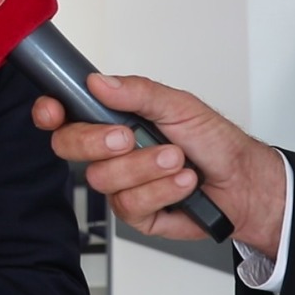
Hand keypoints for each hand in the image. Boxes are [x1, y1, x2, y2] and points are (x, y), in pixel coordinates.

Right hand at [32, 73, 286, 256]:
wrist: (244, 184)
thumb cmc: (215, 142)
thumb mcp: (180, 105)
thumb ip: (139, 92)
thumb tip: (100, 82)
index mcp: (113, 118)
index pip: (65, 114)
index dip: (50, 112)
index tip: (54, 111)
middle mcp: (110, 151)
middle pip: (69, 146)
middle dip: (97, 141)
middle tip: (129, 137)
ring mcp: (119, 183)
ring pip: (103, 178)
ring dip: (146, 168)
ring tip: (177, 160)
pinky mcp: (134, 213)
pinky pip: (129, 204)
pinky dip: (162, 191)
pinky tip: (181, 184)